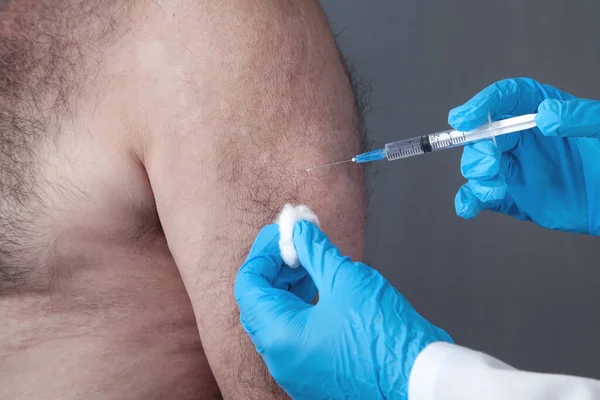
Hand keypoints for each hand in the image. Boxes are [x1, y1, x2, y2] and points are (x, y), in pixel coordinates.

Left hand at [234, 222, 451, 399]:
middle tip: (298, 245)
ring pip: (276, 321)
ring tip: (311, 266)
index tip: (283, 234)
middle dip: (276, 268)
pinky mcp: (313, 376)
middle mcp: (280, 359)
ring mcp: (295, 372)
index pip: (249, 284)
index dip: (264, 252)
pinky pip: (292, 338)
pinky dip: (299, 310)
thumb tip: (299, 230)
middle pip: (259, 302)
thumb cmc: (386, 337)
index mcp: (280, 335)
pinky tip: (321, 292)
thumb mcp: (347, 279)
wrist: (419, 381)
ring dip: (287, 288)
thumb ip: (315, 250)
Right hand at [449, 77, 599, 233]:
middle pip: (485, 135)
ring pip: (480, 167)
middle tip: (488, 166)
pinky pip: (484, 197)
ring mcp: (516, 169)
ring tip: (492, 190)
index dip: (482, 105)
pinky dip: (470, 201)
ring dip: (477, 178)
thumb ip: (581, 118)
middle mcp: (524, 139)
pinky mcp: (515, 197)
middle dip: (478, 150)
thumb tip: (546, 115)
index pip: (507, 99)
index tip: (464, 118)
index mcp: (543, 113)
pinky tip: (468, 207)